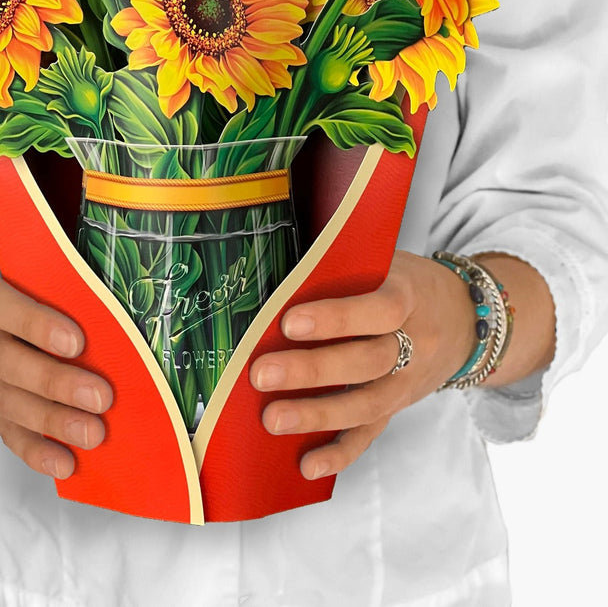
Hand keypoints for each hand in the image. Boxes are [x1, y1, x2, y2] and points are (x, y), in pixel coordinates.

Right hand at [0, 235, 112, 480]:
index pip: (5, 308)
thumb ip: (57, 260)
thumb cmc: (12, 278)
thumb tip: (110, 252)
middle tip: (102, 397)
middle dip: (56, 383)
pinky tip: (66, 464)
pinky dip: (35, 452)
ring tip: (95, 434)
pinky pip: (6, 432)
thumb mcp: (23, 259)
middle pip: (8, 362)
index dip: (37, 326)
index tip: (78, 341)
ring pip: (8, 402)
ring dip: (52, 422)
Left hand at [249, 248, 473, 479]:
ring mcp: (408, 381)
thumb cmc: (405, 281)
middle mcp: (415, 343)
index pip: (380, 309)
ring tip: (273, 419)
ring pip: (367, 403)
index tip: (290, 322)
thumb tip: (284, 270)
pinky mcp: (398, 406)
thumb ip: (346, 266)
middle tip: (261, 373)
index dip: (337, 317)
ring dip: (318, 415)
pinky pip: (371, 433)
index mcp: (411, 295)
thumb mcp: (387, 262)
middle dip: (312, 371)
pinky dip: (340, 453)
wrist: (464, 318)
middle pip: (367, 361)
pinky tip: (308, 466)